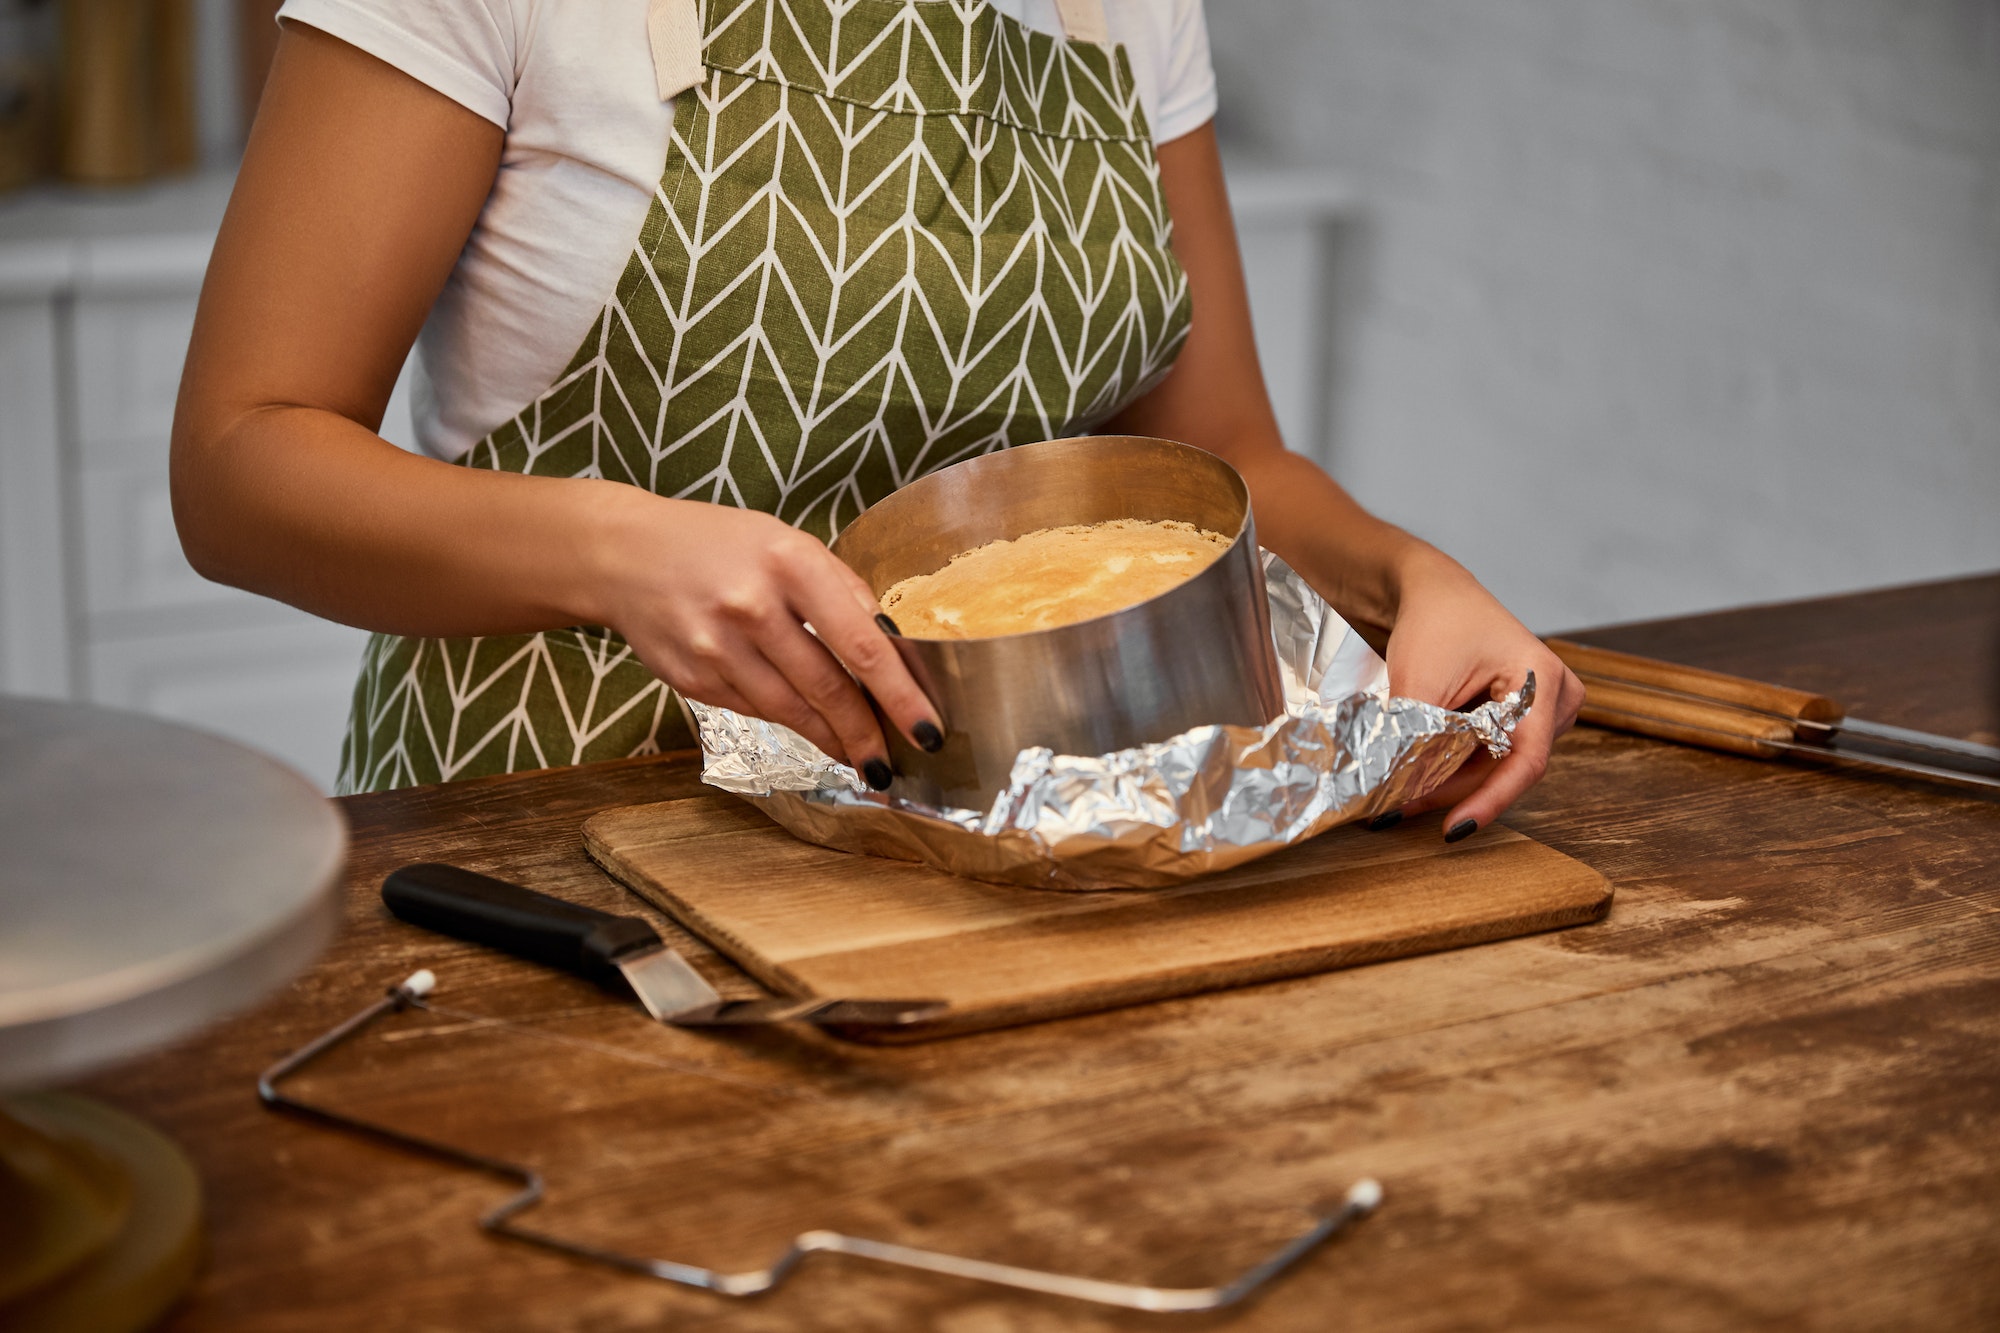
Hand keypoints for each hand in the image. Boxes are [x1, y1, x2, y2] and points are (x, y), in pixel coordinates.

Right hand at [587, 491, 940, 786]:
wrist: (624, 556)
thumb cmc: (718, 545)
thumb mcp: (786, 543)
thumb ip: (839, 589)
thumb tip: (892, 643)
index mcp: (789, 563)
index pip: (861, 641)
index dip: (900, 693)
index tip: (928, 728)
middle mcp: (752, 606)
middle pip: (827, 688)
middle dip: (867, 734)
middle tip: (894, 763)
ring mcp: (717, 647)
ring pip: (791, 711)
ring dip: (832, 739)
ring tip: (860, 756)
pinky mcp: (692, 678)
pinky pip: (755, 711)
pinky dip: (788, 722)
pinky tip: (809, 727)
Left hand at [1379, 550, 1583, 836]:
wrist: (1430, 591)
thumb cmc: (1433, 622)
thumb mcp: (1419, 681)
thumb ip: (1415, 740)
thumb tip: (1401, 796)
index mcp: (1543, 680)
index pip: (1525, 760)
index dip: (1489, 800)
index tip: (1454, 829)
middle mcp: (1556, 697)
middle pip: (1508, 767)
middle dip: (1454, 790)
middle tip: (1397, 805)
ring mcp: (1544, 708)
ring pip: (1497, 766)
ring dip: (1451, 780)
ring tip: (1399, 791)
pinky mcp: (1523, 717)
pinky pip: (1492, 755)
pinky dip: (1455, 766)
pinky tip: (1418, 773)